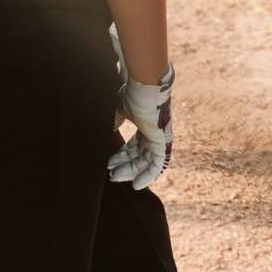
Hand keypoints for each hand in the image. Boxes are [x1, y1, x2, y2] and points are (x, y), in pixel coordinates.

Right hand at [107, 63, 173, 189]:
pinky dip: (148, 176)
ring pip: (146, 162)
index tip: (108, 164)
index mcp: (145, 126)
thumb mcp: (119, 110)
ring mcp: (159, 138)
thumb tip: (109, 131)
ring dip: (131, 172)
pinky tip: (136, 185)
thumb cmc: (132, 94)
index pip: (135, 147)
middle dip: (124, 167)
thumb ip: (115, 121)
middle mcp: (153, 133)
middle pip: (139, 156)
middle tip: (110, 176)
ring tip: (115, 178)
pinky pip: (158, 164)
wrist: (144, 86)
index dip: (122, 157)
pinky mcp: (162, 142)